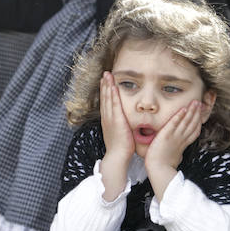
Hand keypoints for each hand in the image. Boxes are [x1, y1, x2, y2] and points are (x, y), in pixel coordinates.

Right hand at [99, 73, 134, 199]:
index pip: (106, 102)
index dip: (105, 91)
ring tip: (107, 75)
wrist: (118, 157)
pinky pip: (114, 104)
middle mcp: (107, 118)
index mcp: (108, 120)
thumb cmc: (121, 148)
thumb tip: (125, 121)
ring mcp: (110, 118)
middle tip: (105, 73)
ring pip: (108, 98)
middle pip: (105, 97)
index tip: (106, 81)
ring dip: (107, 86)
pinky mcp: (116, 120)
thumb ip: (121, 125)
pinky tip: (113, 86)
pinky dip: (112, 95)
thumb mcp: (120, 133)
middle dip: (104, 85)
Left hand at [144, 100, 203, 199]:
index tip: (201, 115)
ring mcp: (174, 136)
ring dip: (191, 111)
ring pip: (186, 121)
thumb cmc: (164, 165)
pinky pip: (174, 123)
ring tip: (195, 102)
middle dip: (197, 113)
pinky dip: (179, 115)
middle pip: (192, 124)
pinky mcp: (166, 135)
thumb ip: (177, 153)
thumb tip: (179, 155)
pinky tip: (183, 108)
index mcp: (183, 144)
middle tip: (200, 104)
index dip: (198, 122)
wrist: (158, 169)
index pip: (194, 131)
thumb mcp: (175, 158)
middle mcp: (181, 139)